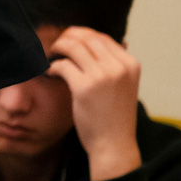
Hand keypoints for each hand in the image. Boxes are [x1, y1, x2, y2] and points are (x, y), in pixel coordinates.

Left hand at [45, 27, 141, 180]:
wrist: (114, 145)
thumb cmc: (114, 118)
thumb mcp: (124, 86)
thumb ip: (114, 66)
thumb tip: (93, 43)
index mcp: (131, 64)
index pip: (103, 37)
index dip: (82, 35)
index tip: (70, 39)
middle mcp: (119, 67)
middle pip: (88, 38)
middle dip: (68, 37)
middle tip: (57, 45)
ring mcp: (103, 76)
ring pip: (74, 46)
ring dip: (58, 47)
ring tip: (51, 55)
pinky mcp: (85, 87)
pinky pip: (63, 65)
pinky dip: (53, 66)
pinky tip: (50, 72)